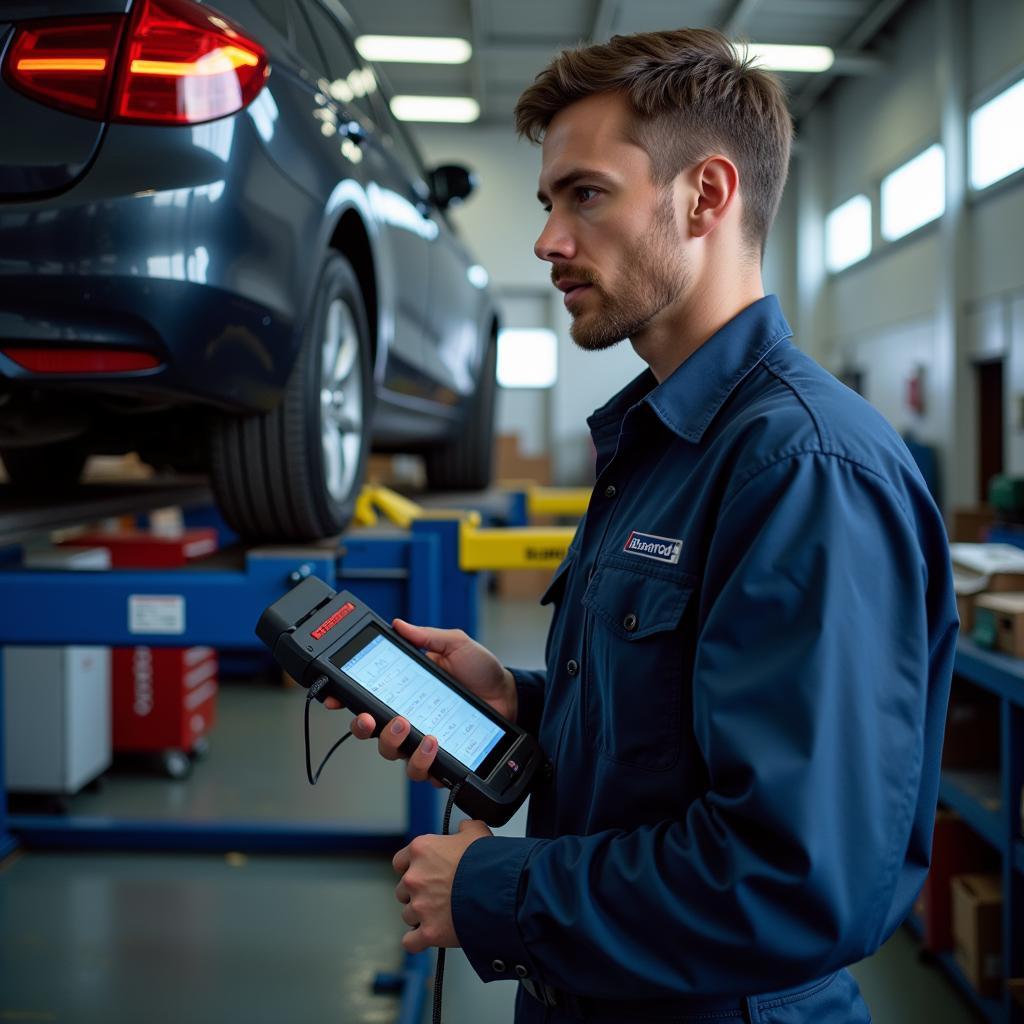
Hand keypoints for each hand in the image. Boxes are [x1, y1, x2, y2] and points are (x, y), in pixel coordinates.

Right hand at [324, 619, 517, 780]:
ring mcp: (423, 740)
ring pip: (392, 754)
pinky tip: (433, 744)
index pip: (366, 697)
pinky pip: (424, 770)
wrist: (510, 695)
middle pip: (370, 732)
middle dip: (361, 727)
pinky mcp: (441, 758)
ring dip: (393, 743)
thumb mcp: (454, 644)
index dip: (343, 699)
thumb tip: (399, 624)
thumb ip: (427, 636)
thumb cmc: (481, 671)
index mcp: (404, 690)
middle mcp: (408, 717)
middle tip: (370, 719)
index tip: (332, 696)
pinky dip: (424, 761)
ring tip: (408, 728)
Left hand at [393, 819, 491, 951]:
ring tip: (442, 914)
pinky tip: (427, 937)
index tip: (424, 872)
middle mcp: (415, 877)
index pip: (400, 861)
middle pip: (403, 890)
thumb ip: (466, 828)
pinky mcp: (429, 932)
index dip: (413, 868)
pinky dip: (417, 941)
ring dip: (421, 916)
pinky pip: (410, 941)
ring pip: (408, 915)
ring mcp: (420, 906)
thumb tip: (464, 827)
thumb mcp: (478, 833)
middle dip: (418, 893)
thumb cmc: (488, 862)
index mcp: (422, 850)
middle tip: (438, 894)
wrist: (499, 890)